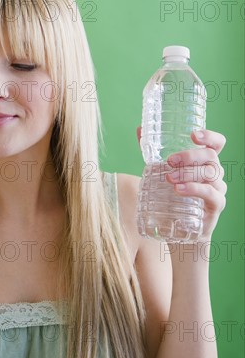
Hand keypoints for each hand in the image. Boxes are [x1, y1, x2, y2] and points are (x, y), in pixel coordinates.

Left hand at [137, 126, 226, 241]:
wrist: (177, 229)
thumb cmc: (171, 195)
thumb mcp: (161, 171)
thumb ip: (153, 151)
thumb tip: (139, 128)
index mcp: (204, 162)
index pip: (216, 144)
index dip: (210, 136)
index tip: (193, 135)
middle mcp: (215, 173)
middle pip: (211, 157)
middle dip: (189, 156)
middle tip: (170, 162)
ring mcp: (218, 190)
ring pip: (211, 174)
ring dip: (188, 173)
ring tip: (169, 178)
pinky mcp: (216, 206)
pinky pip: (211, 194)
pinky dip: (194, 189)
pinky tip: (178, 190)